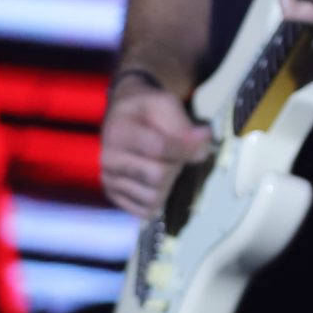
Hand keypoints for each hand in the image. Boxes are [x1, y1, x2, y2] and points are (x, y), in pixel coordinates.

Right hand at [100, 76, 211, 218]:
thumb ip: (183, 125)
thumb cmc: (145, 110)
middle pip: (158, 176)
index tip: (202, 140)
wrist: (120, 116)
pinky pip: (144, 210)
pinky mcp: (113, 196)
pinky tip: (157, 181)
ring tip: (166, 165)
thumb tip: (202, 150)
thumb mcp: (164, 103)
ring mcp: (109, 180)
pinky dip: (158, 199)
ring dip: (169, 183)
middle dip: (177, 164)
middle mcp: (109, 159)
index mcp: (120, 131)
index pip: (160, 148)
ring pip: (153, 197)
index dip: (186, 147)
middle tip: (179, 153)